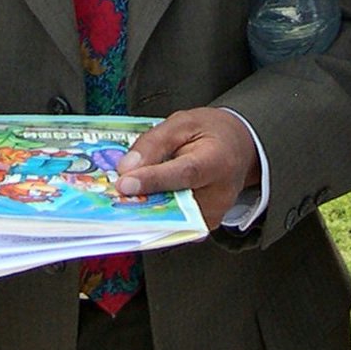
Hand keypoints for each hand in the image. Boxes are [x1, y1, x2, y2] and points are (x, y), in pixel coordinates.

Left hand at [117, 107, 257, 224]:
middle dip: (141, 200)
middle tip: (111, 194)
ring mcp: (214, 214)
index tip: (124, 184)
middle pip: (174, 203)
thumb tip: (127, 169)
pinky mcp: (205, 225)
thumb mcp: (182, 123)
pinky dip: (155, 212)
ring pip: (171, 217)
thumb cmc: (210, 132)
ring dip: (144, 208)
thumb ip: (154, 142)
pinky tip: (140, 200)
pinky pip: (174, 223)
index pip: (184, 174)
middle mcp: (220, 193)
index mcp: (218, 160)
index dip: (153, 180)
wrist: (239, 149)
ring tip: (123, 195)